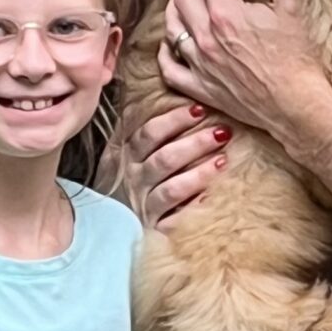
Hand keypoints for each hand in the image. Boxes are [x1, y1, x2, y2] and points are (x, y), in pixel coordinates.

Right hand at [118, 99, 231, 229]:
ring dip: (200, 174)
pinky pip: (176, 221)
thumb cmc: (127, 184)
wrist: (107, 228)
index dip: (174, 121)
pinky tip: (214, 200)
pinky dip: (195, 210)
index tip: (200, 110)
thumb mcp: (126, 156)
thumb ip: (144, 134)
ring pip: (173, 189)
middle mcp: (135, 180)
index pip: (149, 135)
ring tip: (223, 161)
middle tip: (223, 132)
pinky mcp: (154, 229)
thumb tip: (175, 101)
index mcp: (128, 157)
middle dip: (195, 144)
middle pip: (165, 159)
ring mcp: (144, 206)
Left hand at [160, 0, 331, 140]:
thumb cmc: (297, 58)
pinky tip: (169, 43)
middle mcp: (206, 36)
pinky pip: (170, 69)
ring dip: (172, 7)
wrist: (296, 105)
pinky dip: (164, 53)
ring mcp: (200, 64)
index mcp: (226, 13)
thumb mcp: (291, 8)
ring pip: (171, 28)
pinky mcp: (201, 88)